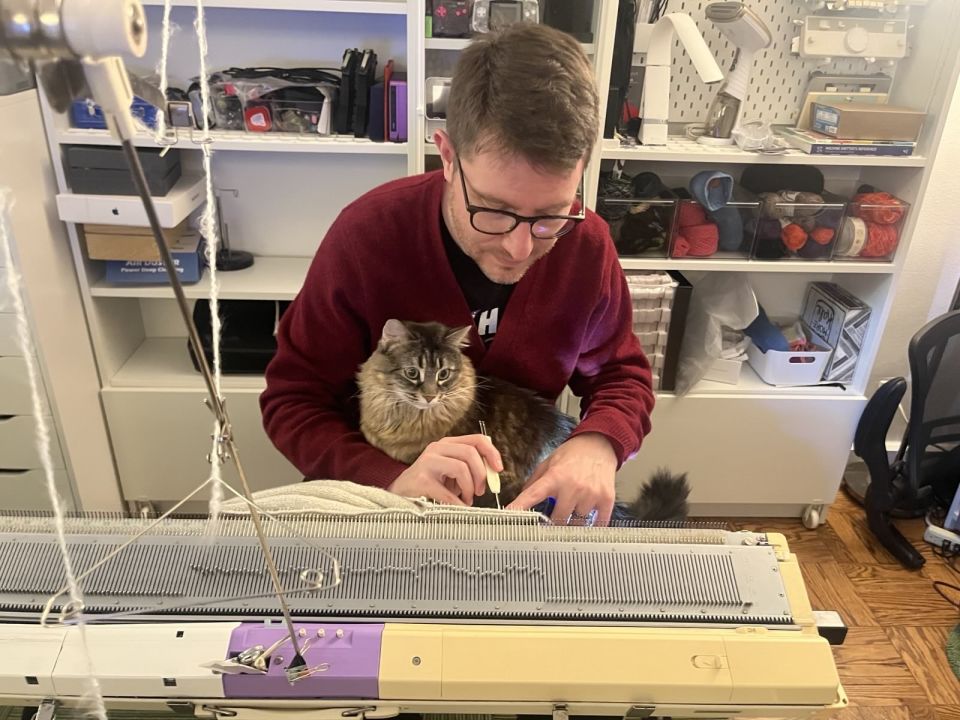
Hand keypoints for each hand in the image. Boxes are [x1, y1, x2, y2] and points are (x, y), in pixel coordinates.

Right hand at [387, 435, 502, 505]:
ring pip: (461, 468)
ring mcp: (427, 463)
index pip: (477, 440)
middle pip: (470, 453)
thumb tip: (493, 473)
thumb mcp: (451, 471)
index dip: (492, 453)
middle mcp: (436, 449)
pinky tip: (457, 507)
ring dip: (469, 489)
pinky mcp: (421, 480)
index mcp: (447, 444)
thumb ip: (470, 467)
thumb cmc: (429, 485)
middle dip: (481, 475)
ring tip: (466, 499)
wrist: (399, 495)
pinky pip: (449, 492)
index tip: (499, 469)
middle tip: (480, 491)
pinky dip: (458, 503)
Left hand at [506, 433, 616, 524]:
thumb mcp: (549, 463)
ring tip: (575, 508)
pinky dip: (592, 527)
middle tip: (553, 520)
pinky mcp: (606, 499)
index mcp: (555, 477)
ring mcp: (591, 494)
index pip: (533, 495)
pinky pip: (597, 524)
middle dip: (553, 523)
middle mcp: (572, 486)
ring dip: (574, 521)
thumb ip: (534, 482)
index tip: (509, 517)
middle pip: (557, 519)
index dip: (520, 507)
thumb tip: (521, 499)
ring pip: (577, 523)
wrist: (600, 445)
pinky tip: (588, 521)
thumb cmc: (573, 455)